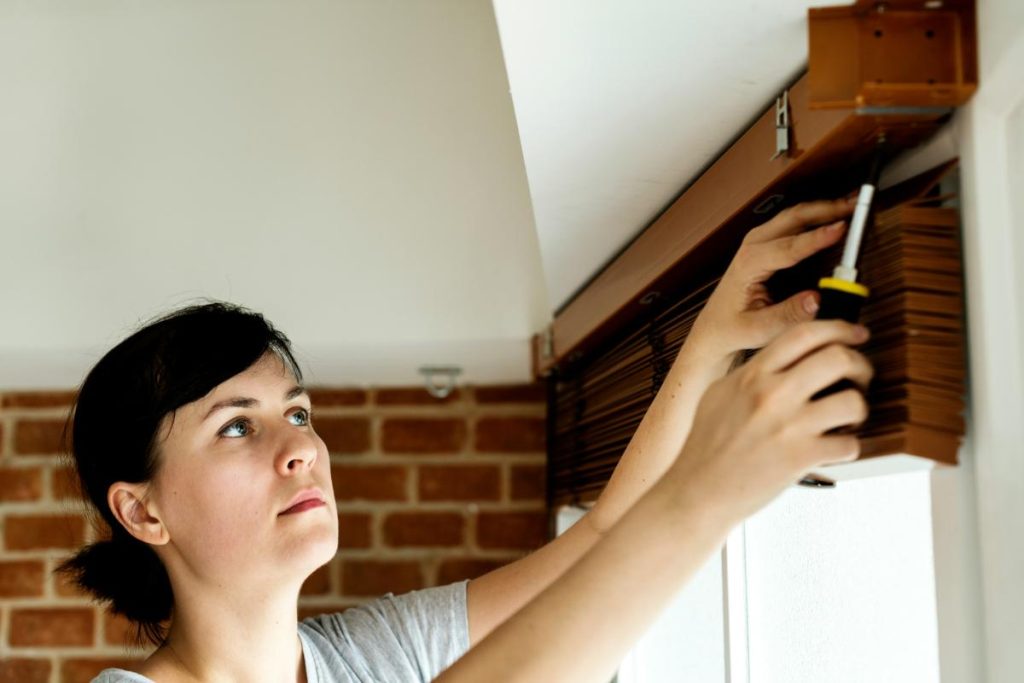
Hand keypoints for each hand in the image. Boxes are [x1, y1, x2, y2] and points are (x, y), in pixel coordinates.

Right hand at [666, 319, 872, 523]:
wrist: (696, 490)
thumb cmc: (705, 447)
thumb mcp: (720, 394)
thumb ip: (752, 373)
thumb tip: (783, 359)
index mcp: (752, 375)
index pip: (803, 333)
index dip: (838, 328)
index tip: (855, 334)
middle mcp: (772, 394)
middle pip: (837, 358)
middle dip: (859, 365)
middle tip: (860, 377)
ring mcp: (788, 426)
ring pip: (852, 402)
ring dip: (859, 409)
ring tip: (848, 418)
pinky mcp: (800, 458)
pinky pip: (848, 444)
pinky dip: (848, 447)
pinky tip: (834, 449)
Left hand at [687, 198, 856, 362]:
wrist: (714, 327)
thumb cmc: (731, 327)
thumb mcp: (757, 330)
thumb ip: (787, 316)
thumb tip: (817, 301)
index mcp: (748, 265)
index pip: (788, 247)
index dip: (817, 238)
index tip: (841, 230)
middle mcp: (752, 247)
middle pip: (793, 218)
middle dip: (826, 210)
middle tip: (855, 208)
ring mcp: (758, 242)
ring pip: (794, 215)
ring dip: (823, 209)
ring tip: (852, 206)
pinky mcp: (767, 244)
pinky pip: (794, 223)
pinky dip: (816, 216)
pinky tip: (835, 216)